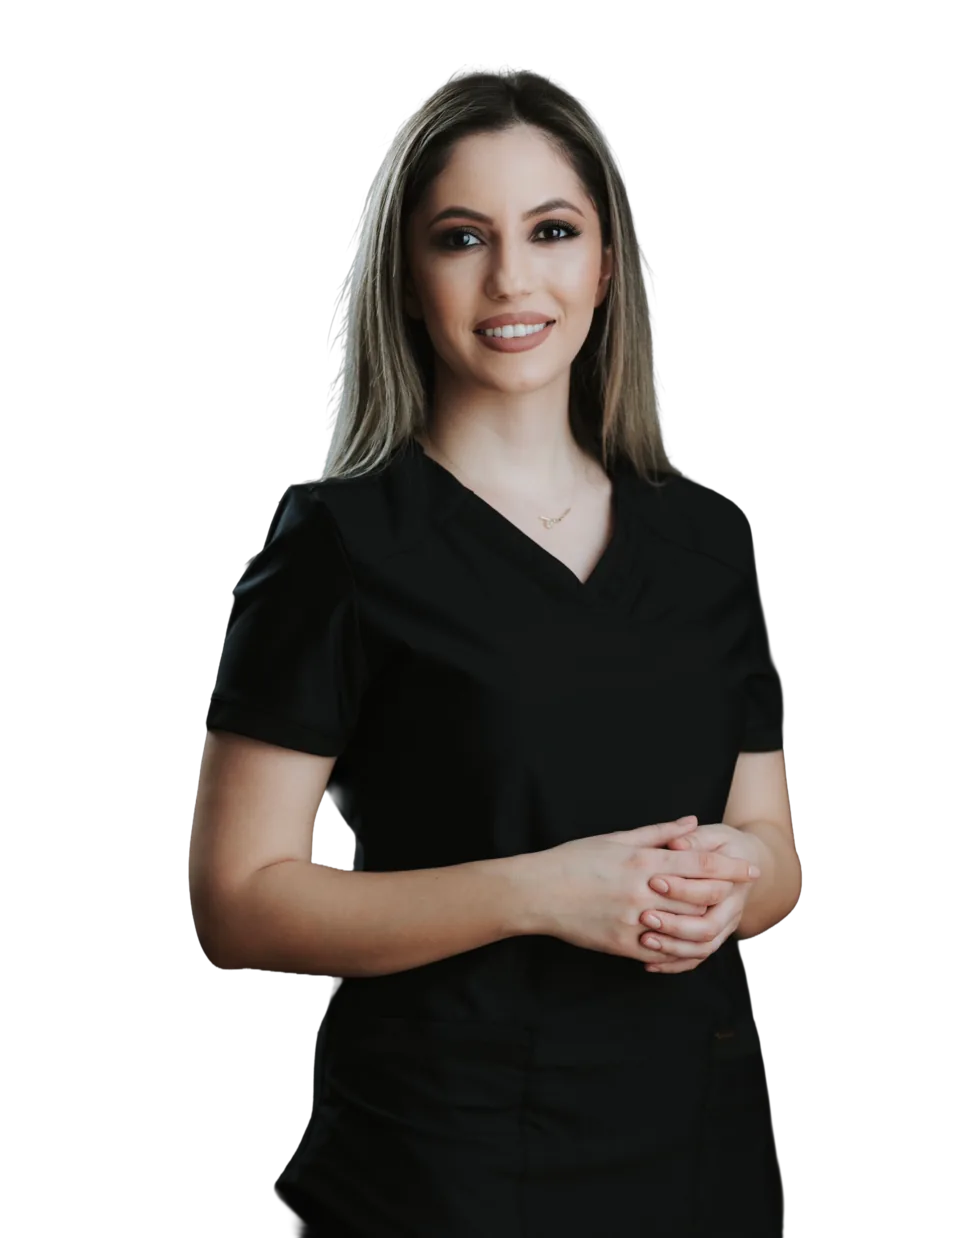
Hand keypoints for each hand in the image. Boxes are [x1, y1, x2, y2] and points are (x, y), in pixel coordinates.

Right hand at [529, 817, 761, 963]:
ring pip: (684, 926)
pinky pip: (659, 950)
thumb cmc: (574, 860)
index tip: (748, 868)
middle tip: (741, 891)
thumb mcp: (615, 839)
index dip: (728, 865)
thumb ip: (657, 833)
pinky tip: (687, 943)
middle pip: (699, 894)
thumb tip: (689, 822)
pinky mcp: (621, 943)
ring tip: (719, 917)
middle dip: (725, 892)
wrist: (537, 892)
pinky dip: (676, 947)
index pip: (698, 861)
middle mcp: (642, 891)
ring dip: (705, 922)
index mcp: (642, 861)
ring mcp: (633, 920)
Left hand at [640, 824, 765, 973]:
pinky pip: (695, 958)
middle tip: (645, 916)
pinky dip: (673, 964)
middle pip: (708, 927)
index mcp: (733, 882)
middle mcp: (732, 910)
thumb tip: (676, 844)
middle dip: (675, 925)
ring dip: (673, 948)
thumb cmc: (725, 845)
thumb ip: (693, 840)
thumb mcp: (713, 835)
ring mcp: (723, 927)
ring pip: (702, 948)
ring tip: (645, 940)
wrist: (746, 863)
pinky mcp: (712, 938)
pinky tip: (649, 963)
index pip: (709, 892)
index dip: (682, 888)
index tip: (653, 881)